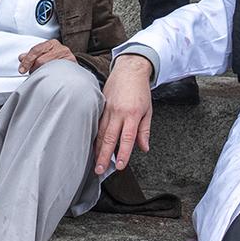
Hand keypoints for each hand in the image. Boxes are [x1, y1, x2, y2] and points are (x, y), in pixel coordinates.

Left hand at [19, 40, 75, 73]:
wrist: (72, 66)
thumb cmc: (57, 60)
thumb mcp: (43, 54)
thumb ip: (31, 56)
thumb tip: (22, 57)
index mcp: (51, 44)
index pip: (36, 50)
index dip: (27, 60)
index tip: (22, 69)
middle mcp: (60, 48)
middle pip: (41, 60)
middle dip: (34, 68)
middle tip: (33, 72)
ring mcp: (67, 56)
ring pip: (48, 67)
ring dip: (42, 73)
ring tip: (42, 75)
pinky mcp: (71, 65)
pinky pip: (57, 72)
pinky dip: (50, 75)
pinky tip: (49, 77)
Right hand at [95, 54, 154, 174]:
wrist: (129, 70)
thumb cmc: (140, 90)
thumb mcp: (148, 111)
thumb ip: (144, 131)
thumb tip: (144, 148)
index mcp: (132, 114)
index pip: (127, 138)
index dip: (123, 154)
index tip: (119, 166)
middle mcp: (118, 113)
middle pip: (109, 138)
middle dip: (104, 156)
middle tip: (99, 170)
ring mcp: (107, 109)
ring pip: (100, 132)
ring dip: (97, 149)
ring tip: (94, 162)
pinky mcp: (101, 106)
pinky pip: (97, 124)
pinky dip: (94, 136)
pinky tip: (92, 146)